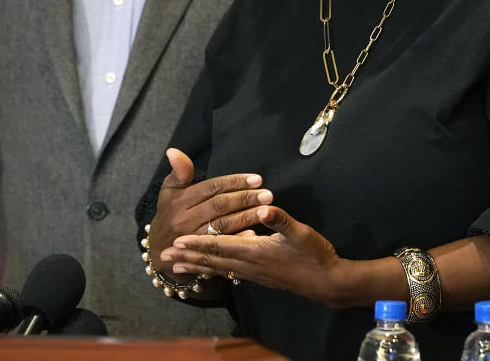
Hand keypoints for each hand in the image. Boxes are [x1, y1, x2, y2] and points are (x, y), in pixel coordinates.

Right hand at [148, 148, 273, 280]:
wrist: (160, 249)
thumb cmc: (169, 213)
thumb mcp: (169, 190)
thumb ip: (179, 171)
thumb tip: (173, 150)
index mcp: (180, 201)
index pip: (211, 188)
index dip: (234, 182)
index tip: (257, 179)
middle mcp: (185, 219)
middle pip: (219, 206)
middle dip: (245, 199)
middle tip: (268, 194)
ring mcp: (193, 238)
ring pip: (223, 226)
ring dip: (246, 217)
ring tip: (267, 210)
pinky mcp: (200, 254)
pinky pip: (221, 246)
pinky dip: (238, 239)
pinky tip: (254, 234)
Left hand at [163, 205, 353, 307]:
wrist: (326, 282)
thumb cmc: (313, 254)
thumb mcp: (300, 233)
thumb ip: (281, 220)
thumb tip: (265, 206)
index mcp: (255, 251)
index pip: (220, 245)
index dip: (198, 242)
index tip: (177, 241)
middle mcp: (249, 264)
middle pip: (213, 260)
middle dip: (188, 257)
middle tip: (163, 257)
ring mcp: (253, 273)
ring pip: (218, 269)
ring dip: (196, 266)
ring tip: (176, 268)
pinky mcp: (259, 276)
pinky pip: (228, 273)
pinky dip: (213, 270)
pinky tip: (209, 270)